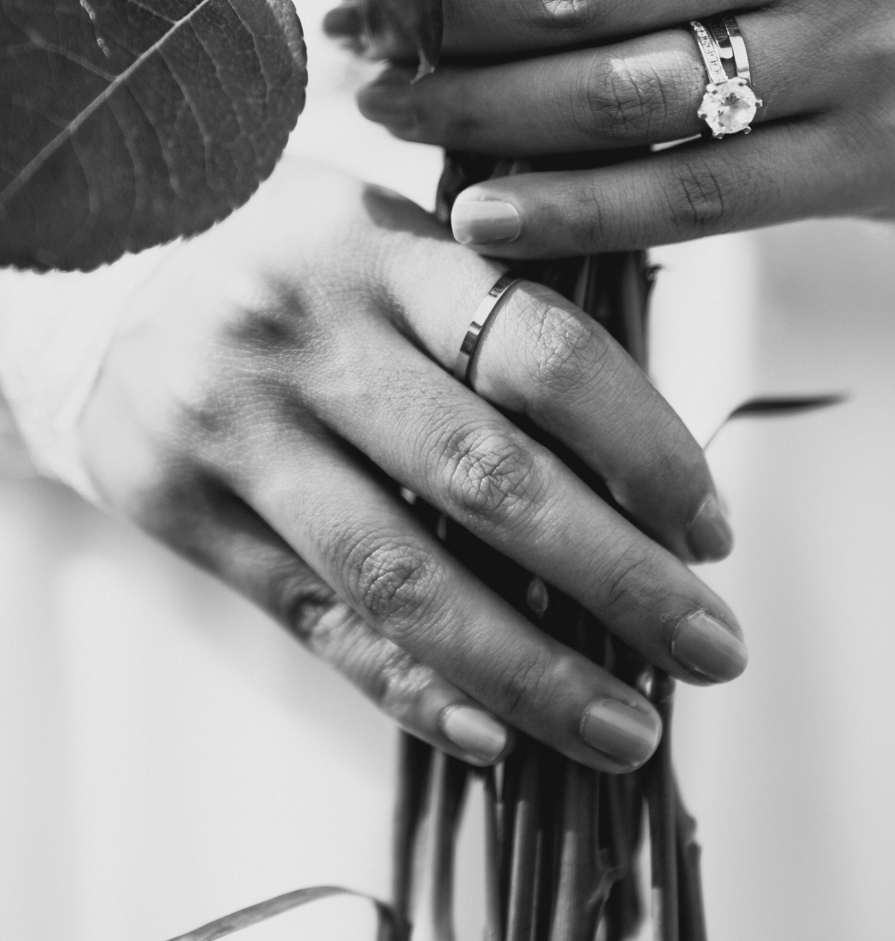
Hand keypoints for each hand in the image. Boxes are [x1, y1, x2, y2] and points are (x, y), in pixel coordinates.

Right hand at [80, 159, 744, 773]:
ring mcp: (233, 426)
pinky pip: (313, 618)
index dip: (645, 449)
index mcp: (381, 248)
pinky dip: (410, 686)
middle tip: (713, 646)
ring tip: (626, 726)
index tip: (711, 530)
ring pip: (399, 573)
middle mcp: (304, 333)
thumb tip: (649, 465)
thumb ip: (500, 318)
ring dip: (529, 667)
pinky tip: (494, 730)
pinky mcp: (179, 507)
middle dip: (617, 578)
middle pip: (485, 476)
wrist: (106, 276)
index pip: (541, 352)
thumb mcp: (393, 238)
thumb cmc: (299, 260)